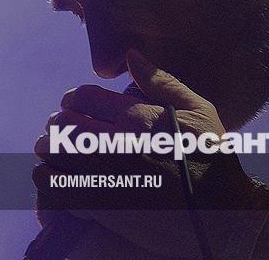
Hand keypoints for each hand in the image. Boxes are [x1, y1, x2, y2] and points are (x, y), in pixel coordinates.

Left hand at [33, 49, 257, 256]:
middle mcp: (115, 145)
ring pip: (54, 155)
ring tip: (54, 153)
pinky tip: (56, 179)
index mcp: (136, 118)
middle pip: (63, 124)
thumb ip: (162, 82)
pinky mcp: (98, 208)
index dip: (72, 98)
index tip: (72, 104)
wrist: (219, 212)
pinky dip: (48, 181)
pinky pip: (55, 189)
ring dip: (50, 151)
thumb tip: (131, 55)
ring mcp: (104, 178)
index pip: (83, 97)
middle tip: (60, 128)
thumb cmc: (212, 158)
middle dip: (58, 123)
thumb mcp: (199, 110)